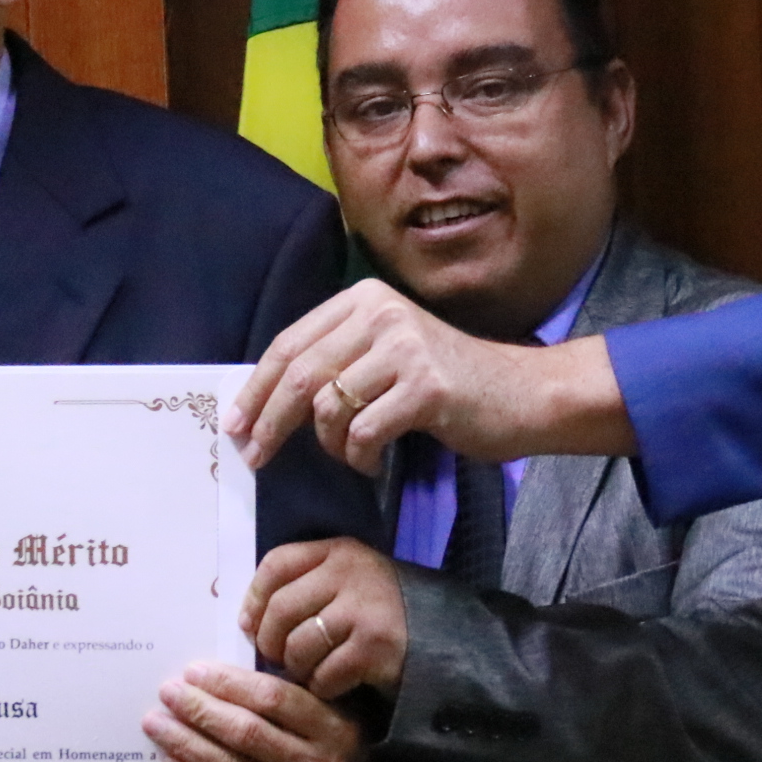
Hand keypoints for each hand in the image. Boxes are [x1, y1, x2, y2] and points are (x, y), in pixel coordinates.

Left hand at [143, 663, 365, 761]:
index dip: (228, 683)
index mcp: (334, 728)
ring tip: (158, 725)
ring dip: (187, 745)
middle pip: (247, 733)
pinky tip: (172, 760)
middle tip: (168, 693)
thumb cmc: (332, 745)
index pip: (273, 699)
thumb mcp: (329, 711)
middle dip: (200, 710)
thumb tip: (219, 674)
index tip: (193, 672)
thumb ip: (287, 694)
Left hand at [224, 278, 633, 473]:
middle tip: (254, 456)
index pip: (289, 344)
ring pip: (327, 407)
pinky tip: (375, 463)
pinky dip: (360, 458)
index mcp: (364, 298)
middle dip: (269, 422)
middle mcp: (382, 313)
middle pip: (299, 374)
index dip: (256, 388)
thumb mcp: (387, 354)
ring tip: (354, 455)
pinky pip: (363, 433)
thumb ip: (337, 362)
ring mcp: (404, 347)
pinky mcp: (425, 387)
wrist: (525, 394)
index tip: (236, 423)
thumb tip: (265, 400)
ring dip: (331, 446)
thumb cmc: (450, 384)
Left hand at [242, 537, 409, 699]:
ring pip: (299, 646)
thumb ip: (304, 586)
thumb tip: (248, 619)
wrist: (446, 638)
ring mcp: (364, 610)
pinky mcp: (375, 647)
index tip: (249, 625)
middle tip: (279, 658)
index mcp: (339, 551)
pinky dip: (323, 686)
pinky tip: (335, 683)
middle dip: (271, 642)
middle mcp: (350, 574)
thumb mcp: (348, 582)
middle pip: (281, 609)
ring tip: (310, 670)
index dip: (254, 598)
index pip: (276, 564)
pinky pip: (324, 674)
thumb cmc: (382, 613)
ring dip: (297, 668)